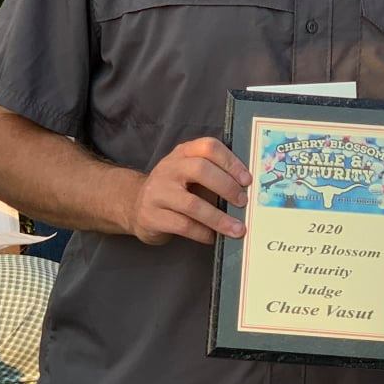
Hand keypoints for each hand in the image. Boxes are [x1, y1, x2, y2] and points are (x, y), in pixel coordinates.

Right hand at [128, 137, 249, 245]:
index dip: (230, 162)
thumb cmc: (175, 189)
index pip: (208, 147)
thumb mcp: (190, 174)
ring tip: (237, 229)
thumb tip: (248, 192)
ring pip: (192, 204)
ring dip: (219, 218)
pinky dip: (203, 233)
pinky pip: (183, 225)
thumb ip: (215, 176)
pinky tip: (213, 237)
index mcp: (183, 153)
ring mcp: (158, 192)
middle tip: (243, 202)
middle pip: (200, 170)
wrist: (136, 206)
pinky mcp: (152, 216)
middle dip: (227, 187)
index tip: (247, 180)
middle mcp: (169, 168)